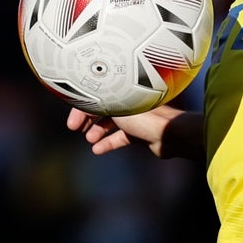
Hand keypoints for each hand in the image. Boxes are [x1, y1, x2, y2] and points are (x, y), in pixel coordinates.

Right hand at [66, 105, 195, 158]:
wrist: (170, 134)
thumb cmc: (145, 118)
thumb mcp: (115, 107)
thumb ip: (97, 103)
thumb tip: (77, 97)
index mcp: (125, 92)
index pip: (98, 96)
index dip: (81, 109)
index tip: (72, 123)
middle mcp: (130, 103)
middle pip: (103, 109)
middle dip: (88, 119)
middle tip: (76, 129)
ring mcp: (136, 120)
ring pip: (111, 124)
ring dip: (97, 131)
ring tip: (90, 139)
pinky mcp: (140, 135)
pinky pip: (120, 138)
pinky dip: (108, 143)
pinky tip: (97, 150)